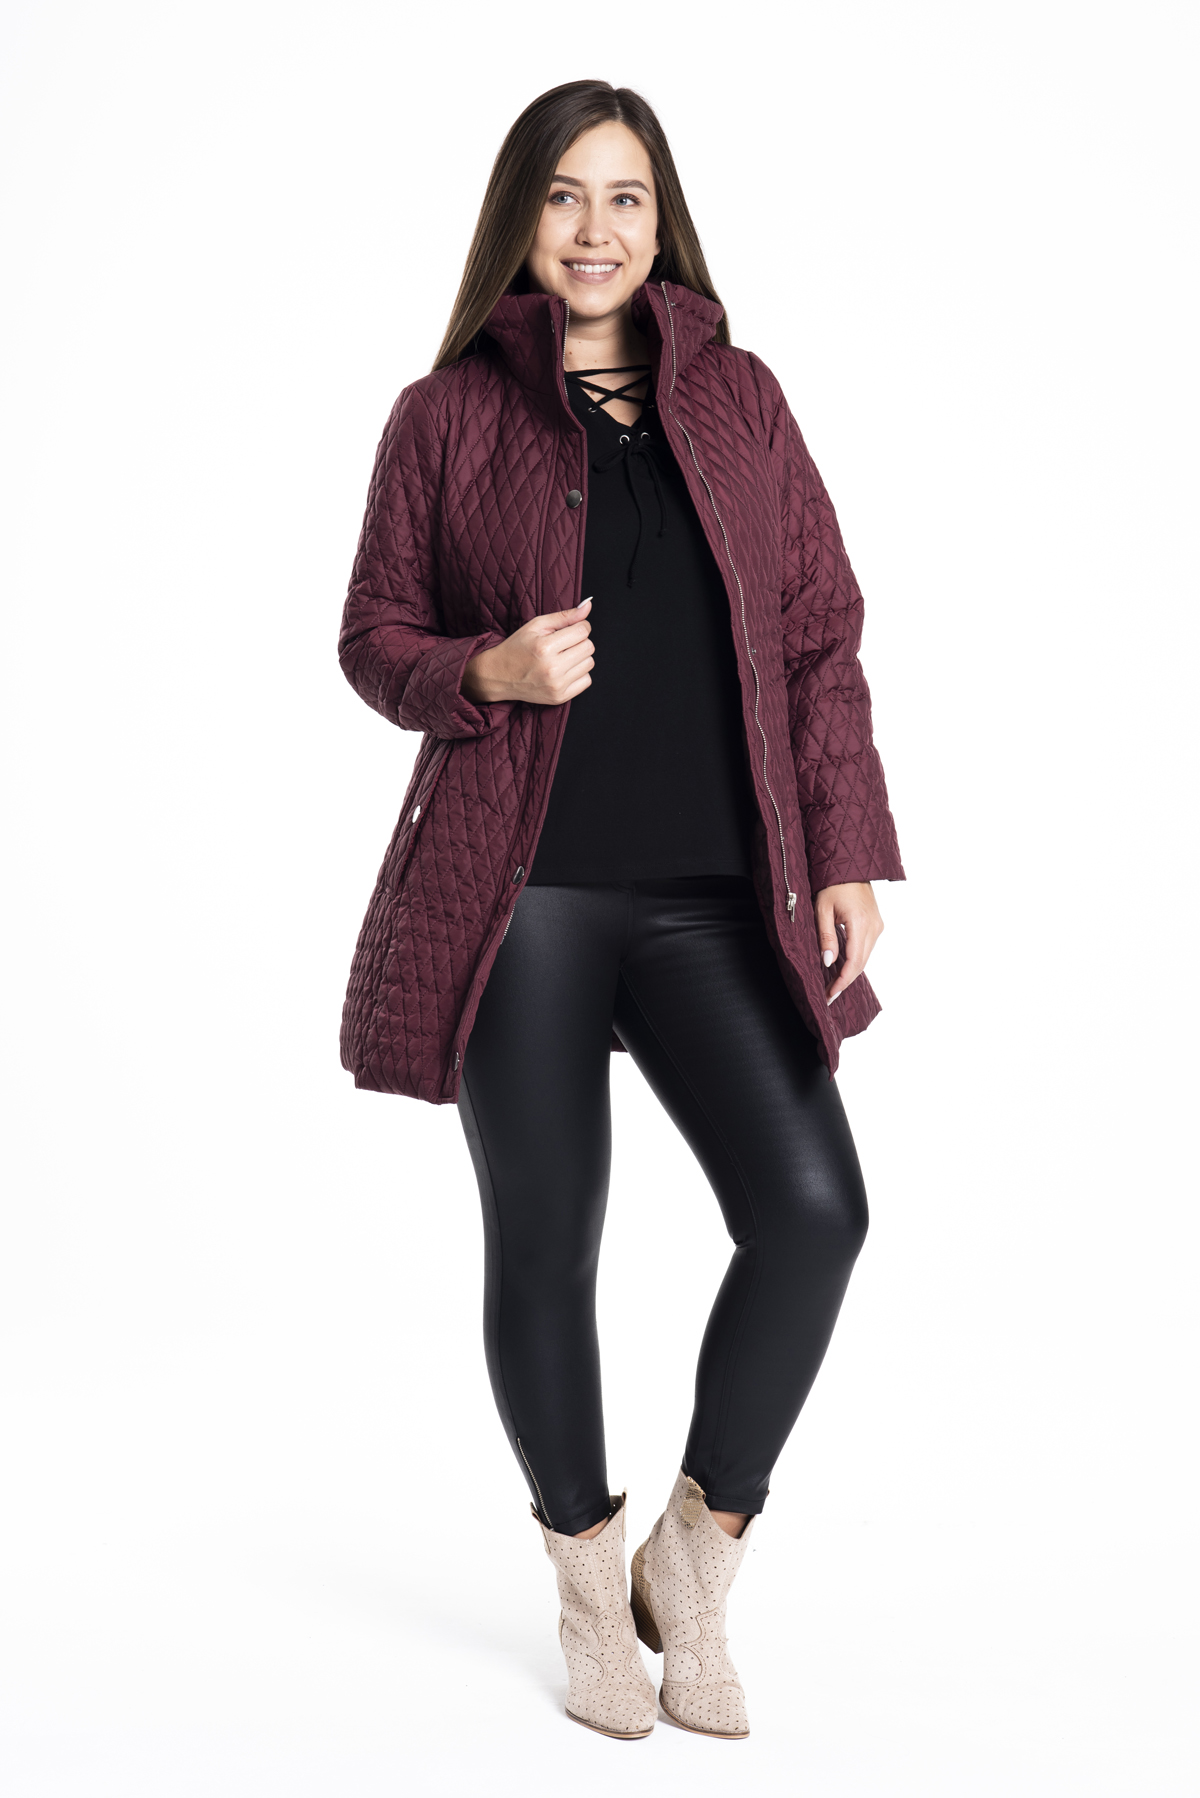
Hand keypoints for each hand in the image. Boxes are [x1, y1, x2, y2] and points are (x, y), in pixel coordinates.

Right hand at [462, 599, 593, 705]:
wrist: (498, 676)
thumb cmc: (517, 648)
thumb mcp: (536, 625)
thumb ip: (564, 616)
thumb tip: (588, 605)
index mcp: (545, 647)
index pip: (582, 631)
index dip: (580, 627)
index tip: (570, 630)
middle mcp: (552, 668)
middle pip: (588, 647)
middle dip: (579, 642)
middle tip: (563, 644)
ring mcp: (556, 685)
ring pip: (589, 663)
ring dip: (580, 658)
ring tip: (562, 657)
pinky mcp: (560, 697)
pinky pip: (587, 680)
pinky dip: (579, 674)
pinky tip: (564, 671)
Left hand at [815, 882, 883, 1005]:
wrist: (850, 865)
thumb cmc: (832, 884)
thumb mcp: (822, 909)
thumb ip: (826, 937)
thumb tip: (828, 962)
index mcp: (860, 923)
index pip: (854, 961)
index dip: (842, 981)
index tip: (830, 994)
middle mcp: (874, 927)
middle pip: (861, 963)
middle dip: (845, 981)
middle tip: (829, 995)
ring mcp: (877, 926)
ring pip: (864, 957)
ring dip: (850, 972)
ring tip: (832, 984)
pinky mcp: (876, 925)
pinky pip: (866, 948)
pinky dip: (855, 960)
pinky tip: (842, 967)